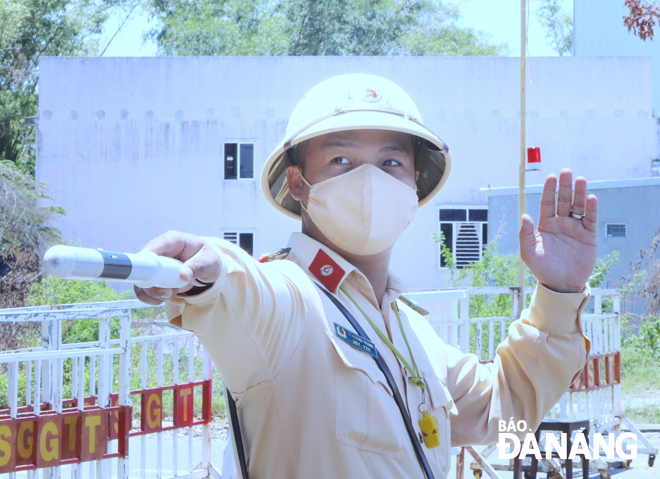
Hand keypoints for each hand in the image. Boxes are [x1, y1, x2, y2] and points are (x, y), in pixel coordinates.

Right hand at [134, 231, 220, 304]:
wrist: (206, 269)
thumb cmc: (207, 260)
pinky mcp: (153, 278)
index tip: (148, 272)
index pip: (155, 245)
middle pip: (143, 266)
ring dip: (154, 292)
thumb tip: (184, 275)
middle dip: (152, 283)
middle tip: (167, 292)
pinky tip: (167, 296)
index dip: (148, 257)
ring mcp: (155, 265)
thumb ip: (199, 266)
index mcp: (173, 241)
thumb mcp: (210, 262)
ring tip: (172, 293)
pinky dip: (153, 297)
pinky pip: (144, 290)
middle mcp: (160, 251)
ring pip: (141, 280)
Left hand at [519, 169, 597, 293]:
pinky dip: (591, 208)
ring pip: (577, 206)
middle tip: (567, 171)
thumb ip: (526, 234)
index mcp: (545, 224)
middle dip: (565, 186)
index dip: (549, 190)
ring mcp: (575, 228)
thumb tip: (525, 215)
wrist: (561, 284)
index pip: (547, 203)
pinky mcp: (588, 236)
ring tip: (581, 179)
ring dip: (579, 193)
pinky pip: (590, 219)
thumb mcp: (529, 252)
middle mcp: (560, 223)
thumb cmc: (542, 268)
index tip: (551, 177)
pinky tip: (591, 198)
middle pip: (563, 200)